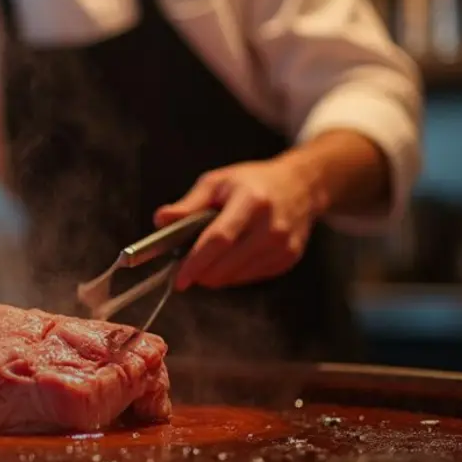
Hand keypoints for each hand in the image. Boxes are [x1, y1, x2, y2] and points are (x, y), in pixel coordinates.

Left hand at [153, 158, 320, 290]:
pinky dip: (233, 273)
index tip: (178, 278)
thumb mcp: (217, 182)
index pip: (220, 239)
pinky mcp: (288, 259)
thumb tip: (160, 220)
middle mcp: (272, 226)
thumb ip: (189, 205)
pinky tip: (231, 256)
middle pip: (227, 264)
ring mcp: (283, 246)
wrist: (300, 187)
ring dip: (215, 274)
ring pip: (236, 277)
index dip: (196, 262)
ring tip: (208, 256)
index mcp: (252, 201)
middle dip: (200, 273)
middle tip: (184, 268)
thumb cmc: (252, 182)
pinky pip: (250, 277)